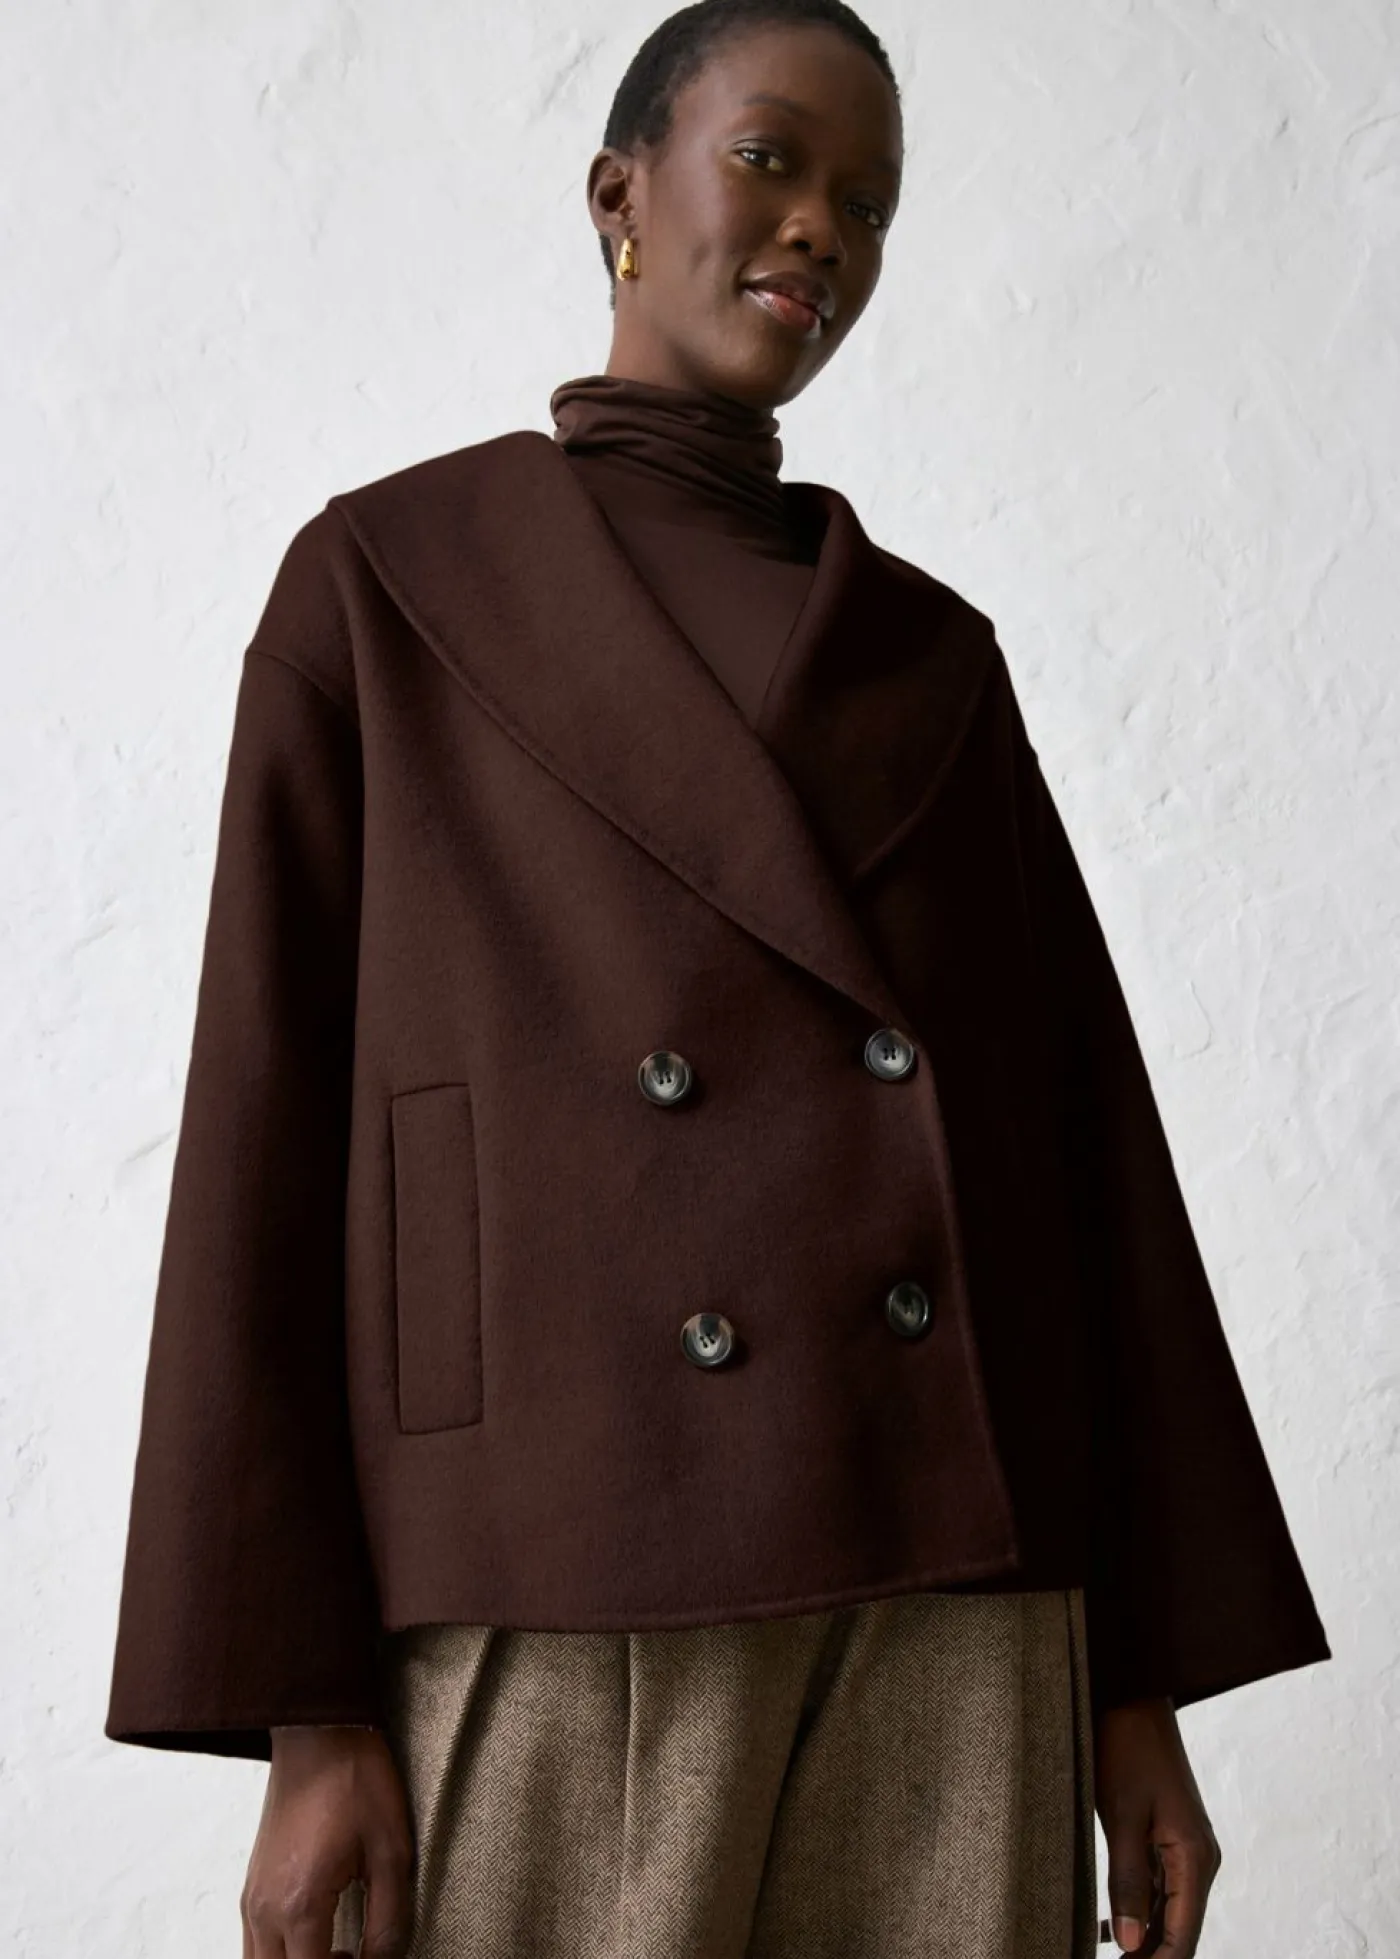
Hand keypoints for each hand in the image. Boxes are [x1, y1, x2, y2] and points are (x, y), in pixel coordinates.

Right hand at [241, 1725, 413, 1958]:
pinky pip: (256, 1943)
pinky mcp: (251, 1883)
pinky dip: (283, 1954)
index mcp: (299, 1905)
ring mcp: (251, 1897)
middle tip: (353, 1957)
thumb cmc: (355, 1780)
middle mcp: (264, 1909)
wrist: (318, 1731)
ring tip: (339, 1951)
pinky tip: (319, 1933)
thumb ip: (390, 1921)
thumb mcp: (392, 1852)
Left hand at [1094, 1696, 1220, 1954]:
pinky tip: (1109, 1923)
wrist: (1131, 1696)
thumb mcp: (1122, 1816)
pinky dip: (1138, 1908)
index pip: (1182, 1938)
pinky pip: (1158, 1886)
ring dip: (1140, 1936)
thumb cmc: (1126, 1748)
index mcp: (1195, 1858)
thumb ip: (1128, 1881)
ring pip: (1167, 1911)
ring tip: (1102, 1953)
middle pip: (1178, 1931)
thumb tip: (1132, 1945)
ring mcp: (1183, 1848)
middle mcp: (1197, 1860)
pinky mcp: (1167, 1836)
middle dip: (1146, 1955)